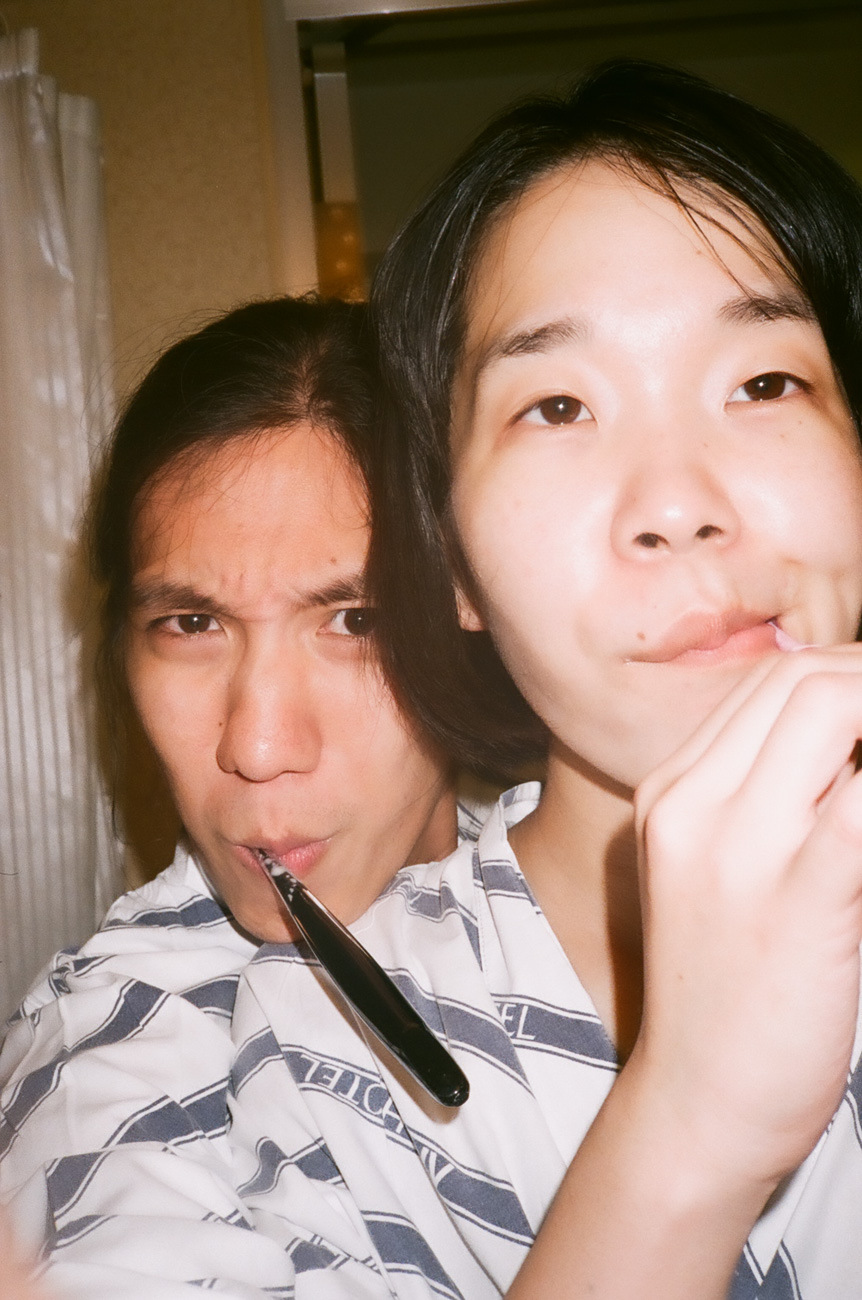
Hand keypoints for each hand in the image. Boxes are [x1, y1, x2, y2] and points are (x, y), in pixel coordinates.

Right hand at [633, 644, 861, 1194]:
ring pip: (836, 706)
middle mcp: (691, 804)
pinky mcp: (801, 898)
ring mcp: (738, 846)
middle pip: (804, 681)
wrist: (701, 1109)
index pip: (770, 684)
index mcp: (670, 794)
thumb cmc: (725, 996)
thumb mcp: (715, 879)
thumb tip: (849, 752)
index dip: (850, 675)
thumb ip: (764, 804)